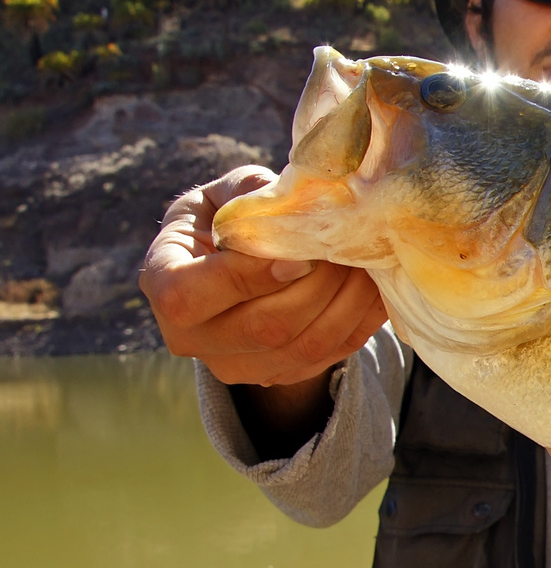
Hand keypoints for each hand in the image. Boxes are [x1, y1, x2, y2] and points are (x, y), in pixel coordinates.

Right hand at [140, 166, 387, 452]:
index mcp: (162, 282)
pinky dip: (359, 320)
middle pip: (263, 327)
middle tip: (347, 248)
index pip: (188, 296)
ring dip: (347, 303)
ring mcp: (234, 365)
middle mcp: (190, 337)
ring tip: (366, 262)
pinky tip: (372, 286)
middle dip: (318, 285)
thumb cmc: (229, 215)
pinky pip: (329, 356)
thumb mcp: (228, 192)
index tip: (297, 253)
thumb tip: (292, 205)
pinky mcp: (278, 375)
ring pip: (303, 347)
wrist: (239, 264)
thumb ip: (252, 195)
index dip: (248, 277)